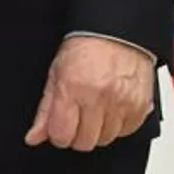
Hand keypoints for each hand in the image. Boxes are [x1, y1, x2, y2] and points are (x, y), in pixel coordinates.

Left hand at [24, 36, 155, 151]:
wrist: (117, 30)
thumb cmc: (86, 47)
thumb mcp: (56, 73)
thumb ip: (45, 109)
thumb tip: (34, 137)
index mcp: (73, 88)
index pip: (62, 136)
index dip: (58, 133)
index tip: (61, 125)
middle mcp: (98, 97)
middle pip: (84, 142)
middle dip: (78, 133)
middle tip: (79, 115)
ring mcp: (122, 103)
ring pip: (106, 139)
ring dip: (99, 129)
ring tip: (97, 107)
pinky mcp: (140, 106)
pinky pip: (126, 132)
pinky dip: (118, 124)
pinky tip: (112, 106)